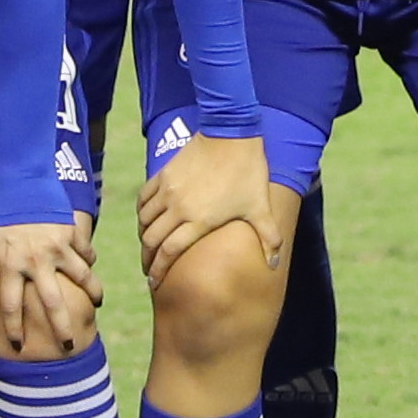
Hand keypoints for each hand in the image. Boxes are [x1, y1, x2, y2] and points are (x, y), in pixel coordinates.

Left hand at [0, 218, 104, 354]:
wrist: (22, 178)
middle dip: (61, 328)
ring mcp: (58, 246)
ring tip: (96, 307)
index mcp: (10, 264)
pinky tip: (91, 272)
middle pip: (53, 303)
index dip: (14, 329)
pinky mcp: (72, 232)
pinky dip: (90, 263)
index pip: (12, 306)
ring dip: (92, 294)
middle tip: (69, 347)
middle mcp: (36, 260)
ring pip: (82, 278)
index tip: (18, 346)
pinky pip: (86, 253)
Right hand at [136, 132, 277, 286]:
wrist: (231, 133)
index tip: (154, 284)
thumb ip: (268, 237)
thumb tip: (275, 264)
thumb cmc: (248, 172)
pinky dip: (142, 212)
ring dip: (144, 237)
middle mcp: (178, 208)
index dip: (159, 271)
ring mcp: (168, 191)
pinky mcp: (163, 175)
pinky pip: (143, 199)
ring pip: (144, 221)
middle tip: (149, 270)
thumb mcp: (260, 206)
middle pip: (151, 241)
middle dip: (148, 259)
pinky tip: (146, 219)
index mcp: (199, 220)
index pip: (169, 253)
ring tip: (148, 246)